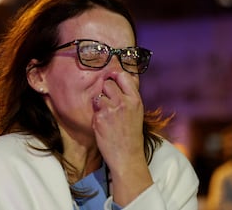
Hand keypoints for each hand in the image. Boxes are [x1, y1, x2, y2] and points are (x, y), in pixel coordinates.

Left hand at [92, 72, 152, 205]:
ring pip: (99, 95)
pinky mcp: (100, 118)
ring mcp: (112, 109)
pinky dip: (96, 114)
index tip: (111, 79)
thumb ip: (129, 97)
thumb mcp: (136, 112)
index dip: (115, 76)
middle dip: (105, 91)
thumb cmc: (131, 135)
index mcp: (135, 100)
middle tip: (108, 103)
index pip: (123, 76)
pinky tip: (103, 124)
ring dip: (99, 103)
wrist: (127, 156)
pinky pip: (94, 108)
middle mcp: (124, 102)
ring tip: (106, 114)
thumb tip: (118, 80)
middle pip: (108, 84)